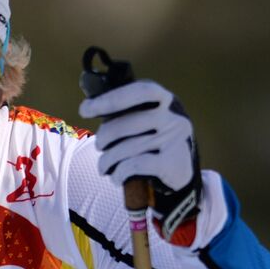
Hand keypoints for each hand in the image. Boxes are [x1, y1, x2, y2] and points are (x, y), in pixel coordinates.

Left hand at [79, 80, 201, 241]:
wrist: (184, 174)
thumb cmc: (157, 143)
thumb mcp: (152, 120)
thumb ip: (130, 112)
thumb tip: (88, 107)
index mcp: (167, 101)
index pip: (139, 91)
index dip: (110, 99)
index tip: (85, 109)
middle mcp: (174, 117)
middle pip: (126, 123)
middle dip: (104, 137)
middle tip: (99, 146)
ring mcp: (174, 140)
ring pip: (126, 148)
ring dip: (107, 160)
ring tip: (104, 167)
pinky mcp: (171, 163)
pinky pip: (133, 165)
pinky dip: (119, 173)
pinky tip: (117, 177)